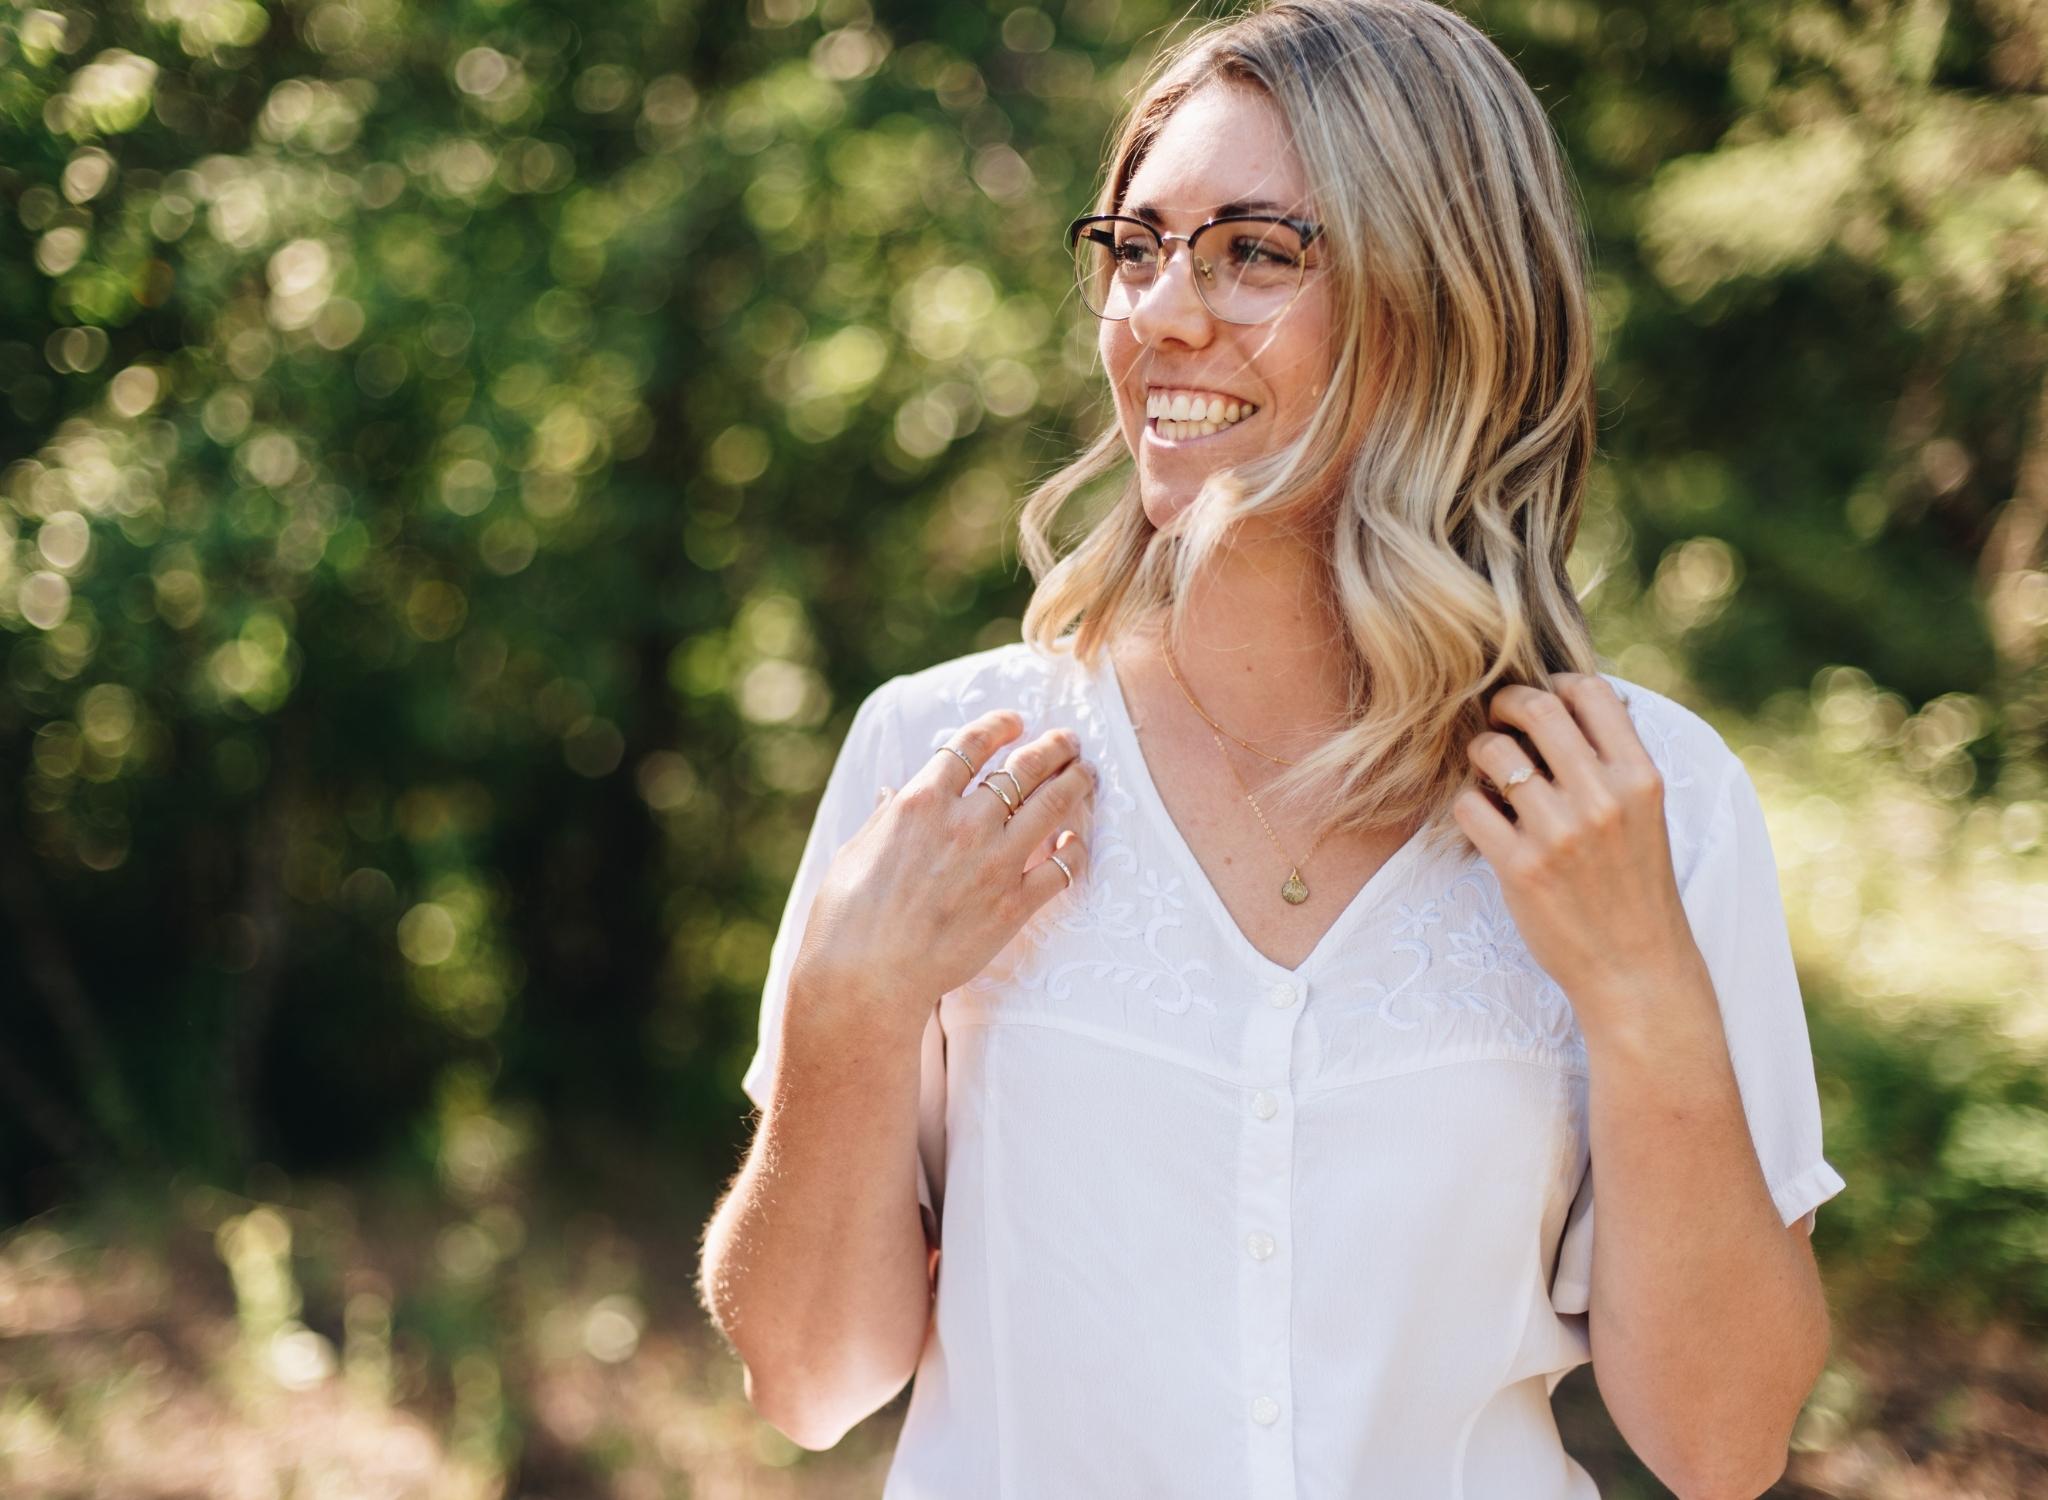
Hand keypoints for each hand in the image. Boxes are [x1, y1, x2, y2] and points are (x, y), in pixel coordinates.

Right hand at [791, 709, 1096, 1043]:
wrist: (867, 975)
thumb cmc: (847, 916)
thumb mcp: (856, 851)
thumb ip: (885, 818)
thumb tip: (891, 793)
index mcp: (922, 801)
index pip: (972, 744)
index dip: (999, 725)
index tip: (1016, 720)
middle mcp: (966, 822)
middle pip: (1025, 766)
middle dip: (1053, 747)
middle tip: (1069, 740)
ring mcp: (996, 862)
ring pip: (1054, 806)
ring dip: (1076, 783)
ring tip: (1086, 773)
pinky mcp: (1015, 905)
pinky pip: (1063, 867)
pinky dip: (1076, 849)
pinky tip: (1077, 841)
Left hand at [1450, 672, 1694, 1037]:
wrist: (1636, 970)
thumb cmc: (1635, 887)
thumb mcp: (1645, 816)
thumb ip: (1612, 764)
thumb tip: (1565, 705)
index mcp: (1640, 777)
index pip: (1591, 691)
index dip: (1554, 682)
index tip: (1538, 698)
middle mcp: (1602, 797)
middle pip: (1536, 708)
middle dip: (1504, 704)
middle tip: (1495, 720)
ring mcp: (1559, 832)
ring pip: (1493, 753)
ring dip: (1479, 754)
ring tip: (1486, 772)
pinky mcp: (1520, 867)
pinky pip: (1468, 806)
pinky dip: (1467, 804)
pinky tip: (1481, 817)